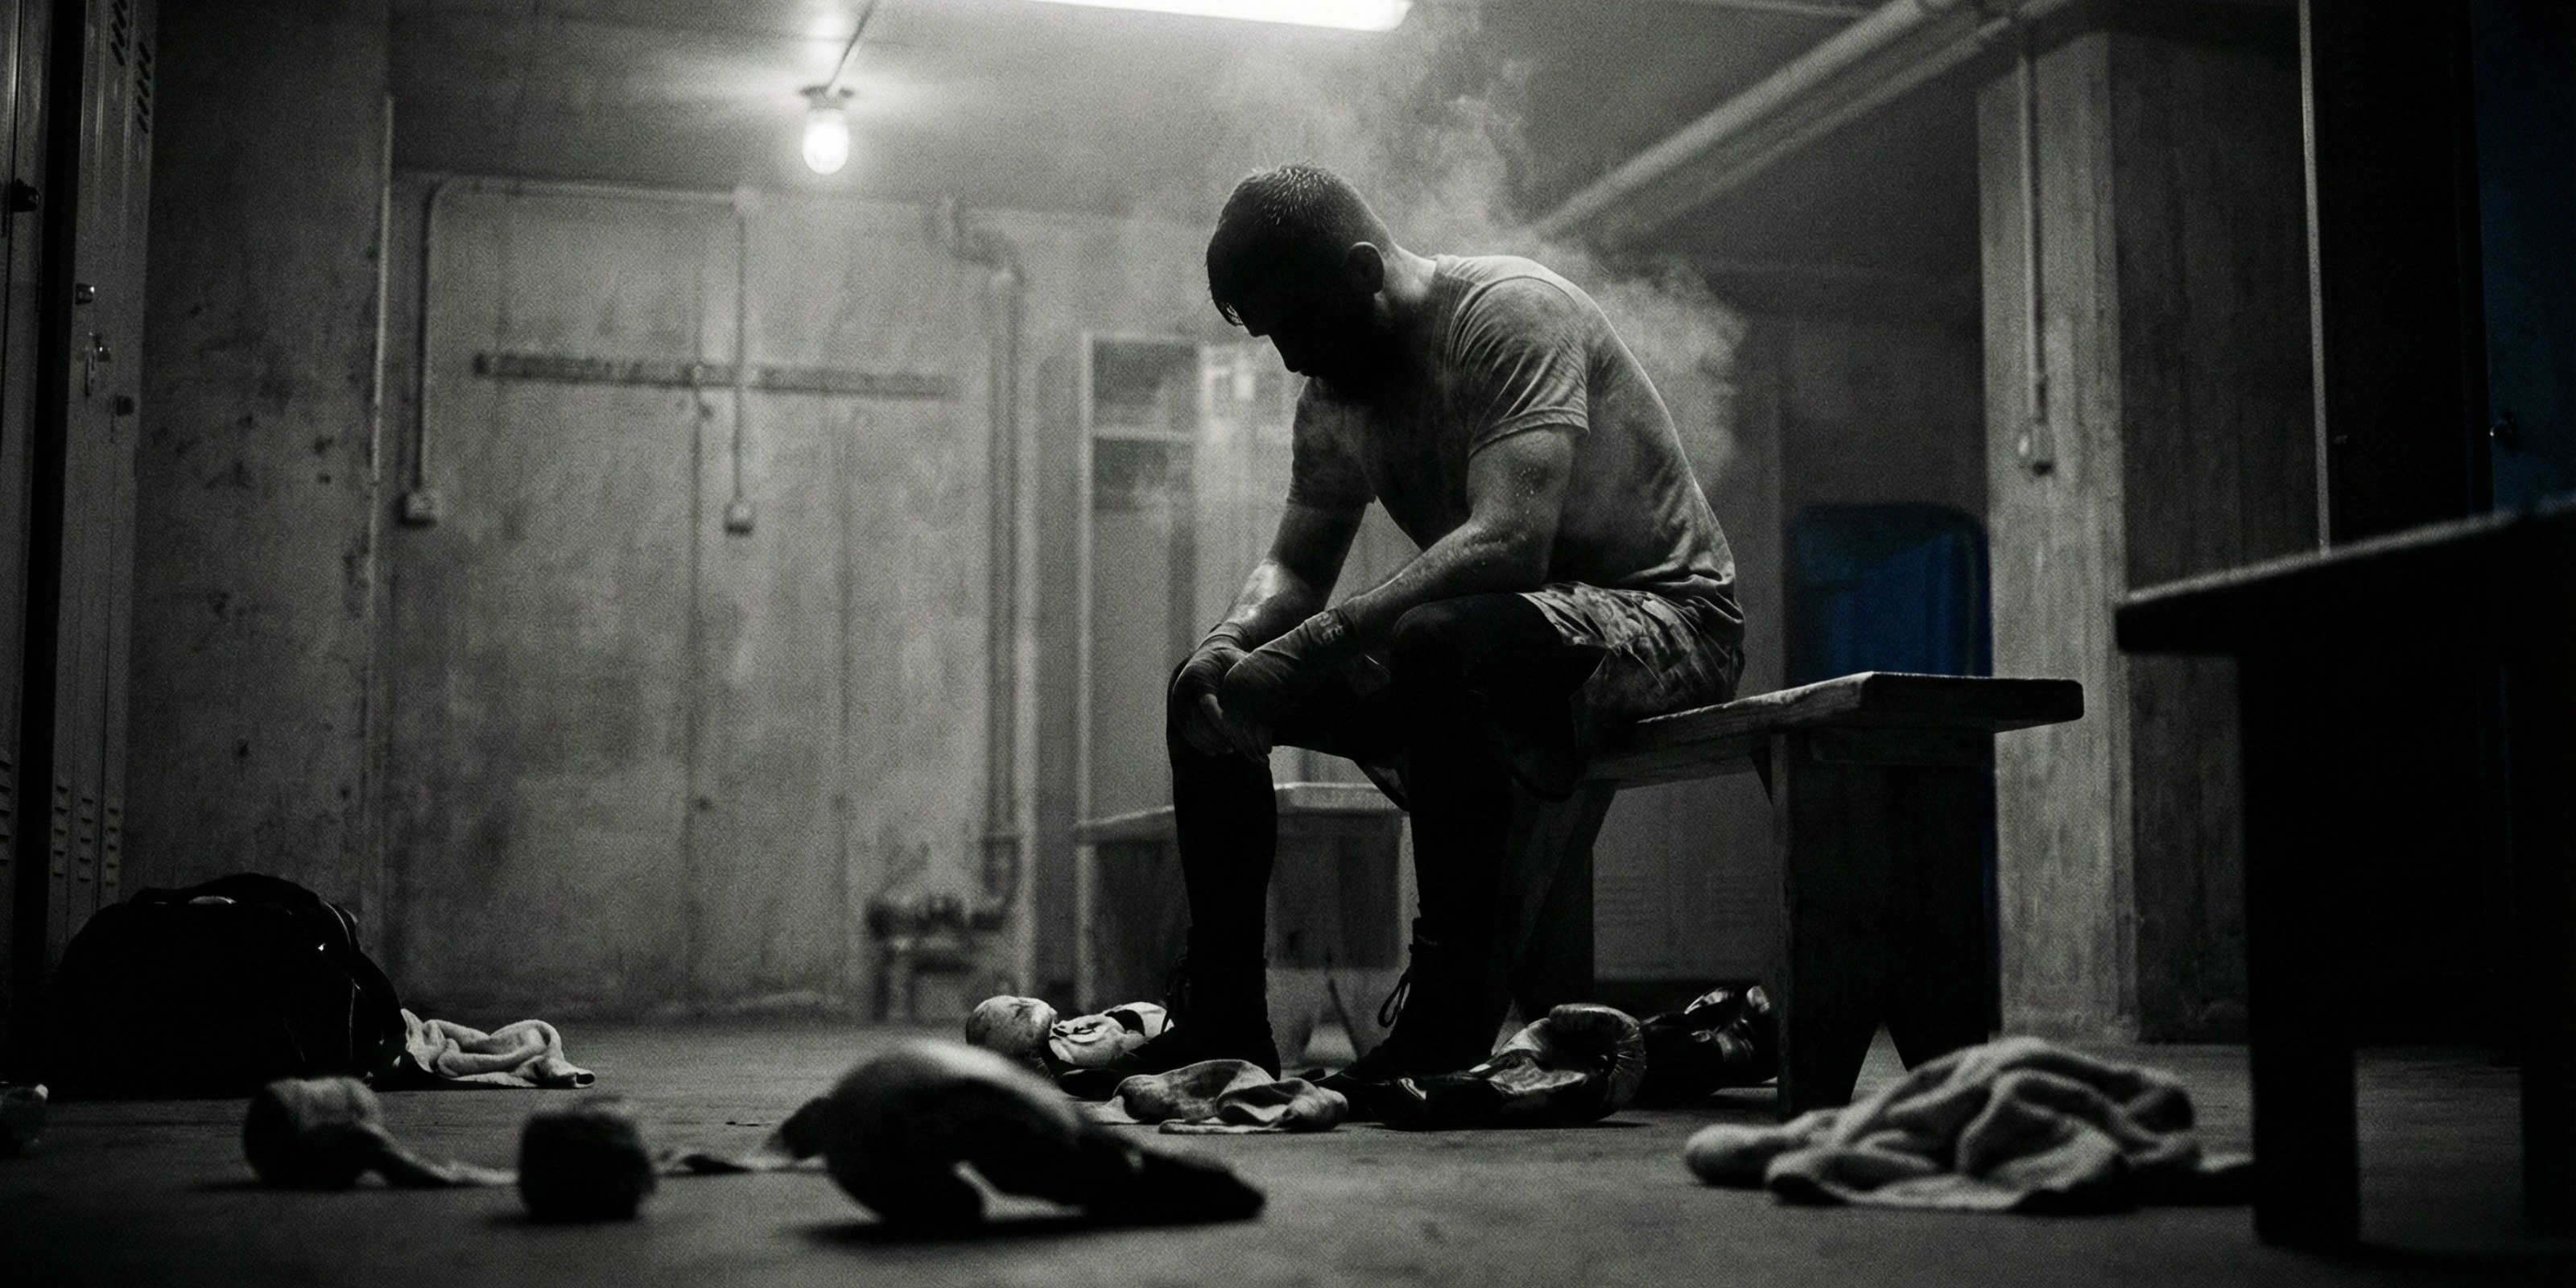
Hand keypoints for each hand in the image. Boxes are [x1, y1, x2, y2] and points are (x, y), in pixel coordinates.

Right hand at [1171, 636, 1246, 757]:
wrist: (1210, 655)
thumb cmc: (1231, 661)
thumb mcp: (1239, 665)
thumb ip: (1248, 679)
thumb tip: (1266, 699)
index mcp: (1198, 676)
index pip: (1207, 705)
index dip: (1222, 722)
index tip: (1239, 734)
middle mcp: (1183, 688)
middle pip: (1197, 720)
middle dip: (1216, 736)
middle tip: (1236, 747)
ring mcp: (1178, 700)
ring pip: (1191, 728)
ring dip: (1210, 741)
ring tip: (1230, 748)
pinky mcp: (1178, 709)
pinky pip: (1187, 731)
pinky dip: (1200, 742)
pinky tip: (1216, 750)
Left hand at [1217, 609, 1355, 759]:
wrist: (1307, 647)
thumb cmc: (1290, 662)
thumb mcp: (1263, 676)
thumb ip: (1251, 694)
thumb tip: (1251, 718)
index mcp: (1232, 680)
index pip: (1226, 713)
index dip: (1235, 732)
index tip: (1244, 745)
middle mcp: (1235, 688)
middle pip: (1232, 725)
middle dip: (1242, 744)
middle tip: (1253, 757)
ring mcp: (1249, 696)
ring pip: (1244, 732)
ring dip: (1252, 748)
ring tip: (1260, 758)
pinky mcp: (1265, 703)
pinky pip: (1259, 732)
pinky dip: (1262, 745)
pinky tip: (1268, 751)